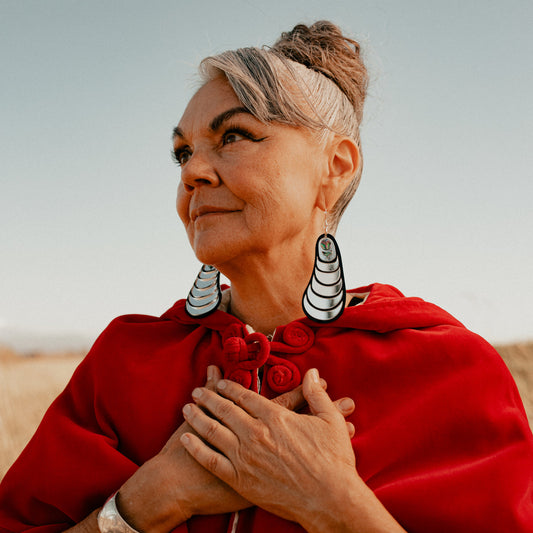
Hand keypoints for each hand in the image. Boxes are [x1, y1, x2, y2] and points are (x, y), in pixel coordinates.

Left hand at [180, 368, 361, 530]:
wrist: (330, 500)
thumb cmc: (333, 461)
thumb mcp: (330, 420)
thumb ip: (316, 394)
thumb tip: (312, 373)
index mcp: (275, 417)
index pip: (245, 396)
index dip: (230, 387)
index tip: (221, 382)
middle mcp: (255, 433)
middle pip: (224, 409)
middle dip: (209, 397)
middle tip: (198, 390)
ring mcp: (245, 457)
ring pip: (213, 430)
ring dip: (198, 416)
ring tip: (187, 407)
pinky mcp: (240, 480)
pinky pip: (211, 460)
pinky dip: (196, 447)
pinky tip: (186, 438)